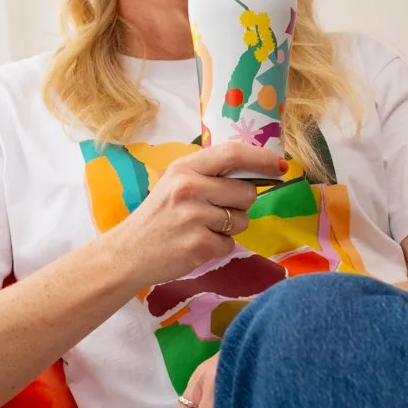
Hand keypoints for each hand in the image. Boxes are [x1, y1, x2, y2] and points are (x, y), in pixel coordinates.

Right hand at [114, 142, 285, 288]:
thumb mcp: (175, 184)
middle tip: (218, 211)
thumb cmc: (157, 217)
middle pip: (246, 192)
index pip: (233, 154)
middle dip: (242, 204)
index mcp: (185, 168)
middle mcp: (189, 189)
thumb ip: (208, 175)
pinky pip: (230, 244)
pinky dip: (219, 247)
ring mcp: (194, 218)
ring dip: (230, 228)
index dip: (262, 159)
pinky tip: (196, 245)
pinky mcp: (199, 245)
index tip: (280, 166)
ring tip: (202, 229)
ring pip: (241, 220)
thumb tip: (255, 173)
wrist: (127, 253)